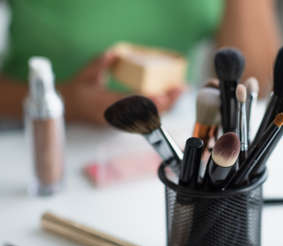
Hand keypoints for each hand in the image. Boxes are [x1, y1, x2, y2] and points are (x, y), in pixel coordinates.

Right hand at [59, 51, 183, 124]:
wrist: (68, 108)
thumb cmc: (77, 91)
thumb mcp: (86, 74)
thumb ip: (100, 63)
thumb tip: (114, 52)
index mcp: (105, 104)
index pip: (131, 104)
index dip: (149, 101)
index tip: (164, 95)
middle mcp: (115, 116)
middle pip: (146, 113)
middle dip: (166, 103)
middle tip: (179, 90)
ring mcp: (120, 121)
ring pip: (148, 118)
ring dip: (165, 106)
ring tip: (178, 93)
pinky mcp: (124, 123)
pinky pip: (145, 119)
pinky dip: (159, 110)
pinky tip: (169, 100)